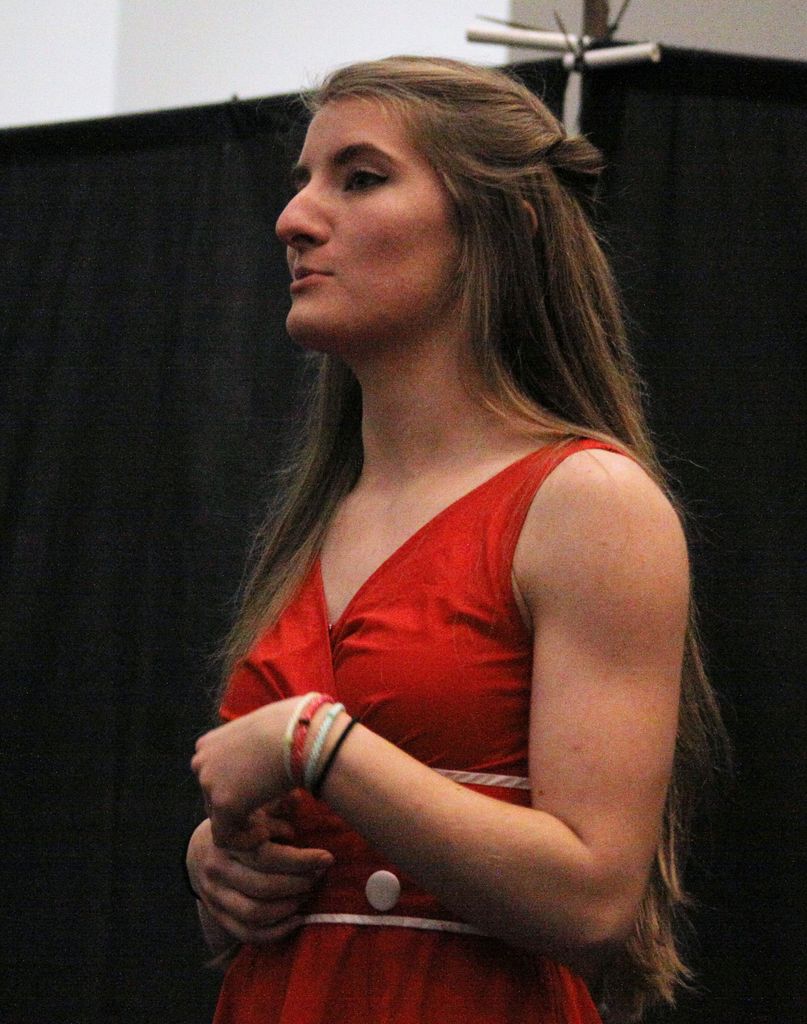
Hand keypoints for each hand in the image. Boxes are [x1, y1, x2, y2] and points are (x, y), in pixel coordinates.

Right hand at [186, 799, 333, 946]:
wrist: (200, 851)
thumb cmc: (239, 827)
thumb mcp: (254, 810)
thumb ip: (276, 807)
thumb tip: (299, 799)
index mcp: (228, 841)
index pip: (266, 856)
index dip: (300, 860)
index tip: (327, 858)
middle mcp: (219, 870)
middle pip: (263, 887)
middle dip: (298, 884)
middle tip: (320, 876)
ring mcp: (215, 896)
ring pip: (255, 913)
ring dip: (288, 907)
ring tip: (307, 894)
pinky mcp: (218, 916)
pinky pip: (247, 933)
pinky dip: (276, 932)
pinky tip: (297, 919)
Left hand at [191, 700, 296, 842]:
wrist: (301, 732)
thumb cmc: (293, 725)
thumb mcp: (261, 729)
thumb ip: (250, 746)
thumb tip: (266, 750)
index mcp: (208, 744)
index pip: (214, 777)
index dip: (237, 789)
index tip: (262, 792)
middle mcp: (201, 762)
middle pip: (214, 797)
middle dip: (239, 807)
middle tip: (267, 811)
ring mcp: (209, 783)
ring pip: (220, 818)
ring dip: (243, 822)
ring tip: (270, 821)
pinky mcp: (223, 804)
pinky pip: (226, 837)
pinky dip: (244, 840)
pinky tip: (266, 832)